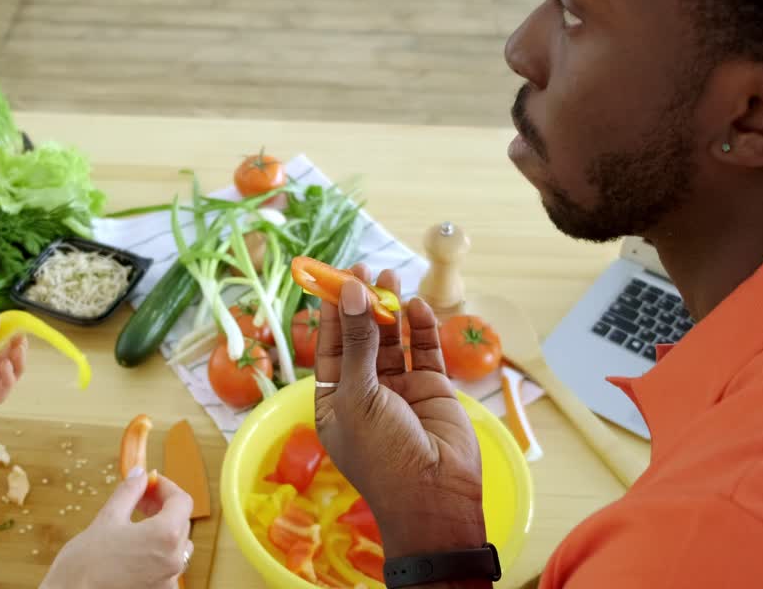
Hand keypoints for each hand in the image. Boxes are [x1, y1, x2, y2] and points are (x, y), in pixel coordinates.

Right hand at [41, 469, 194, 588]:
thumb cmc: (85, 564)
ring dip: (163, 530)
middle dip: (163, 507)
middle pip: (181, 523)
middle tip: (140, 499)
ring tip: (137, 524)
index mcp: (165, 537)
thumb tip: (139, 475)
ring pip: (177, 546)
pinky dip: (158, 553)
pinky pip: (168, 567)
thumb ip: (129, 493)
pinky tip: (136, 550)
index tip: (150, 483)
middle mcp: (174, 561)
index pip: (182, 502)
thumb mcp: (107, 518)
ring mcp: (168, 581)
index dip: (166, 487)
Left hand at [314, 266, 486, 558]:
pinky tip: (417, 306)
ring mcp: (400, 391)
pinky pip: (424, 352)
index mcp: (334, 400)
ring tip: (390, 277)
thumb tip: (349, 292)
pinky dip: (422, 329)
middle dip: (362, 304)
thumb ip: (357, 342)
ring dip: (391, 310)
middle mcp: (365, 393)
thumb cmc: (382, 454)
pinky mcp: (432, 390)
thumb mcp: (357, 394)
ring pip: (394, 340)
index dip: (331, 312)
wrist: (433, 496)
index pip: (329, 346)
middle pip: (362, 338)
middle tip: (365, 267)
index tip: (334, 277)